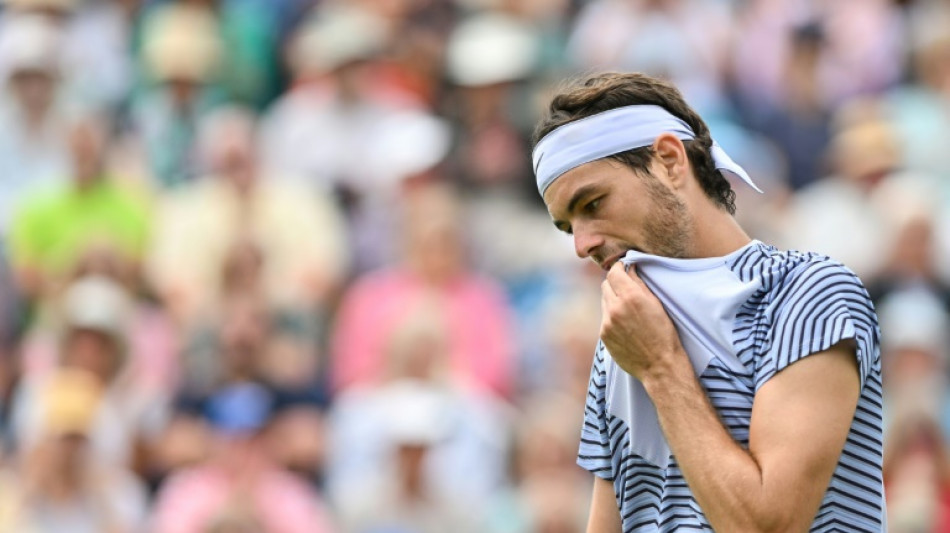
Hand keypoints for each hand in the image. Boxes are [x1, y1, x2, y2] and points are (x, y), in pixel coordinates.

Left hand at [600, 262, 686, 380]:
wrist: (660, 364)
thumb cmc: (664, 334)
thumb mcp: (657, 304)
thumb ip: (640, 284)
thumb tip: (630, 269)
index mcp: (631, 297)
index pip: (614, 272)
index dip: (618, 267)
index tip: (623, 268)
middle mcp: (615, 307)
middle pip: (606, 285)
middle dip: (615, 282)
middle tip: (625, 286)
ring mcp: (607, 322)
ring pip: (604, 301)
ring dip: (613, 299)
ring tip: (628, 308)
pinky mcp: (603, 335)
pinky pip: (605, 318)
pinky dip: (612, 315)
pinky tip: (625, 323)